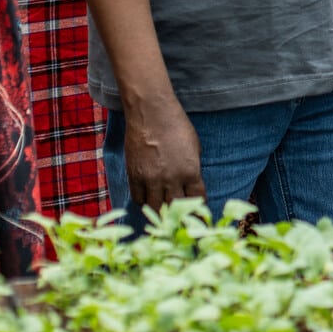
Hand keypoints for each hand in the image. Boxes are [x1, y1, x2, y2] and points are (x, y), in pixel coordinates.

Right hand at [123, 96, 205, 211]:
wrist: (152, 114)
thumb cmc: (177, 126)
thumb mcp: (194, 147)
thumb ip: (192, 168)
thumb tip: (190, 185)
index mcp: (191, 171)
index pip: (197, 199)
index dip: (198, 207)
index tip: (196, 211)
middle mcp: (172, 179)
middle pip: (175, 208)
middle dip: (179, 214)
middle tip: (178, 217)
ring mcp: (151, 179)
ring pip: (155, 207)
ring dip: (159, 210)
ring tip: (161, 212)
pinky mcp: (134, 176)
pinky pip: (138, 199)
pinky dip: (144, 202)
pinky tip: (147, 200)